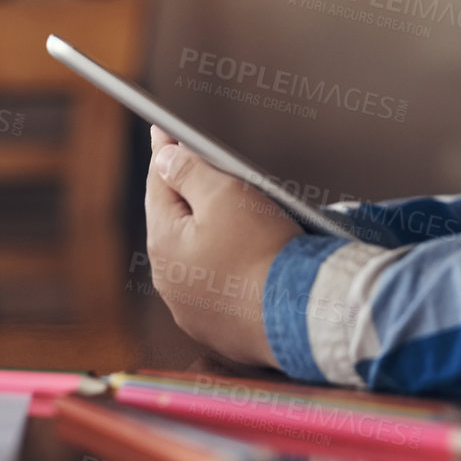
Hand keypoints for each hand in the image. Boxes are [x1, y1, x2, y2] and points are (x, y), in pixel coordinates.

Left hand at [144, 125, 301, 368]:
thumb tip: (164, 158)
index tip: (167, 131)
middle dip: (190, 196)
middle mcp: (169, 281)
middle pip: (176, 221)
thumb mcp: (226, 194)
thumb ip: (189, 170)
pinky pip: (217, 288)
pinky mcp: (218, 329)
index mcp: (164, 244)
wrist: (301, 314)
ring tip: (234, 216)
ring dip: (208, 235)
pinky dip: (227, 271)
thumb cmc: (265, 253)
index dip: (167, 153)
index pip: (159, 184)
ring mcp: (191, 310)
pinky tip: (247, 260)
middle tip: (208, 169)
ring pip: (196, 257)